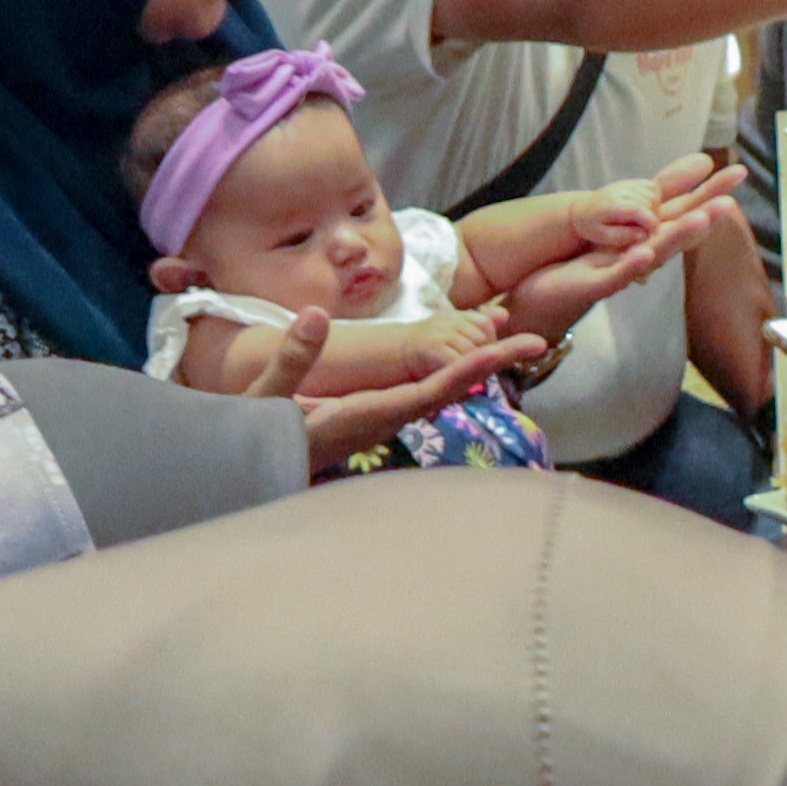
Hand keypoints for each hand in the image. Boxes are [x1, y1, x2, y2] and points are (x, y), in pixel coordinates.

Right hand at [246, 308, 548, 471]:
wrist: (248, 472)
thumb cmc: (254, 439)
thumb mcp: (266, 396)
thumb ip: (293, 357)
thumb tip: (316, 313)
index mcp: (366, 414)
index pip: (431, 389)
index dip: (471, 366)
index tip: (505, 349)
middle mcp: (383, 420)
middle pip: (450, 389)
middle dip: (492, 362)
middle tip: (538, 340)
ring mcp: (383, 422)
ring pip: (442, 393)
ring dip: (478, 367)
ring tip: (518, 343)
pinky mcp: (376, 419)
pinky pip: (425, 395)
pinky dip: (453, 374)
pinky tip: (470, 363)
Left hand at [508, 176, 740, 333]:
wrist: (549, 295)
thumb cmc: (586, 260)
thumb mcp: (624, 222)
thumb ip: (657, 197)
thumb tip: (694, 168)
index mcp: (650, 237)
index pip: (688, 212)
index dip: (712, 194)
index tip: (739, 173)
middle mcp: (645, 255)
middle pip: (680, 233)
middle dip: (705, 217)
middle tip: (730, 201)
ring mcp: (624, 270)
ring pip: (657, 253)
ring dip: (678, 238)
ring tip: (699, 220)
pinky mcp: (598, 283)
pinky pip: (619, 274)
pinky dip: (633, 265)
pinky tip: (644, 251)